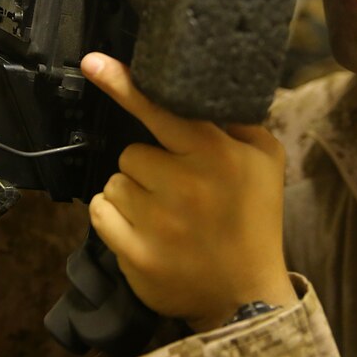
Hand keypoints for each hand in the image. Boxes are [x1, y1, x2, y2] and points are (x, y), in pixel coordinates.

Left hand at [82, 52, 296, 331]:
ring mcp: (158, 223)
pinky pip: (100, 212)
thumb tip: (198, 88)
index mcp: (216, 154)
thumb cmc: (254, 217)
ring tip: (165, 213)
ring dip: (131, 193)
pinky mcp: (137, 255)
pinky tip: (142, 229)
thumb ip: (235, 120)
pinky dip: (112, 216)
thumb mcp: (264, 159)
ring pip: (114, 182)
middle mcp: (186, 185)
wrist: (248, 295)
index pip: (161, 110)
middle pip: (130, 152)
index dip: (124, 84)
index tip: (92, 62)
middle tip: (177, 188)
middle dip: (148, 165)